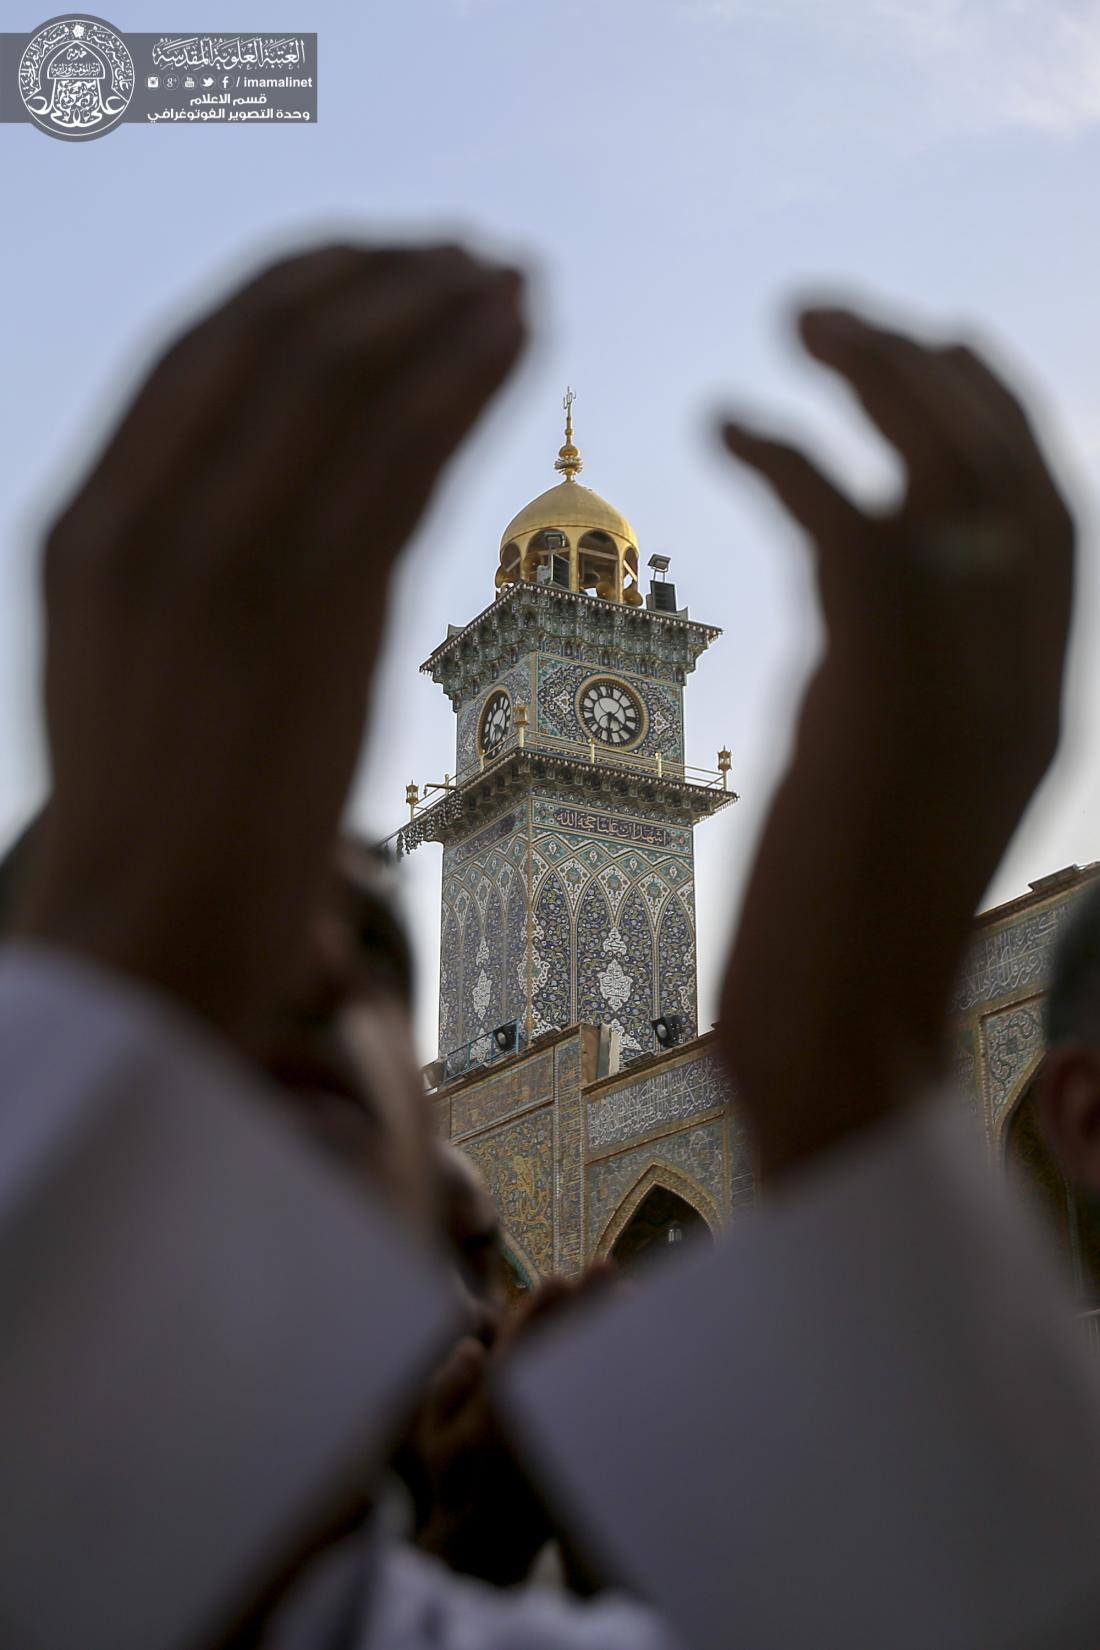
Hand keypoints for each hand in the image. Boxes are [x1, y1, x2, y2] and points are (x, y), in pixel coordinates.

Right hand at [16, 244, 525, 1035]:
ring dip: (442, 310)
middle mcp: (143, 517)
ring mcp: (220, 561)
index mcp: (88, 521)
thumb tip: (264, 490)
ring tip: (515, 282)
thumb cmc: (154, 810)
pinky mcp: (308, 617)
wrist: (148, 935)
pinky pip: (400, 454)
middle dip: (386, 275)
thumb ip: (171, 558)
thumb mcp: (123, 657)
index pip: (201, 348)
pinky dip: (465, 378)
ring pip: (346, 376)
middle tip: (473, 255)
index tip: (385, 262)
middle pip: (276, 335)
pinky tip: (518, 341)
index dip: (306, 281)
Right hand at [413, 1267, 617, 1585]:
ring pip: (588, 1365)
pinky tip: (630, 1347)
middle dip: (586, 1304)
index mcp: (497, 1404)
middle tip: (606, 1267)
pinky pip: (603, 1395)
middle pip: (564, 1344)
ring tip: (628, 1297)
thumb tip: (472, 1347)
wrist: (490, 1545)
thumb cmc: (455, 1487)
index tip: (559, 1278)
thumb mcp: (432, 1438)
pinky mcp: (581, 1445)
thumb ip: (446, 1389)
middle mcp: (536, 1410)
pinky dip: (616, 1366)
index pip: (522, 1342)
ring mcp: (563, 1427)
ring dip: (606, 1328)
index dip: (542, 1307)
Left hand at [719, 305, 1074, 1175]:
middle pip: (1017, 466)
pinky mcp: (884, 698)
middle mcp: (1022, 676)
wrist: (841, 1049)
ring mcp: (968, 684)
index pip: (1047, 517)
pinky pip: (853, 524)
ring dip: (878, 374)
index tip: (926, 351)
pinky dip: (795, 456)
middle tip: (834, 314)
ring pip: (954, 471)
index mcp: (1030, 700)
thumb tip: (858, 626)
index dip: (994, 417)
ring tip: (795, 319)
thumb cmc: (839, 945)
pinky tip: (726, 424)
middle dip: (937, 369)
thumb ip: (899, 694)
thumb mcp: (891, 795)